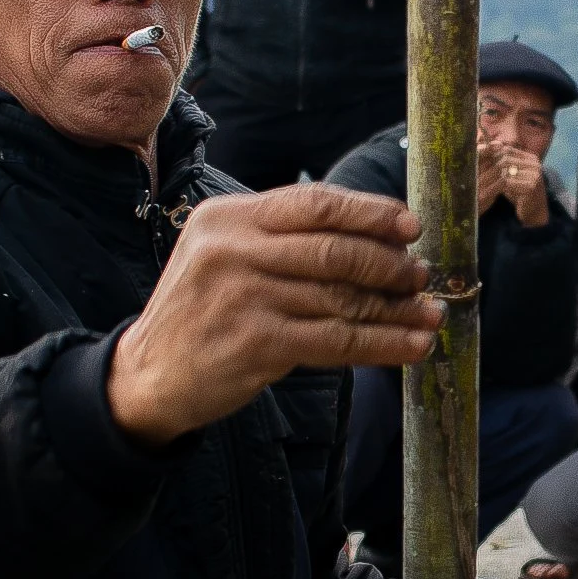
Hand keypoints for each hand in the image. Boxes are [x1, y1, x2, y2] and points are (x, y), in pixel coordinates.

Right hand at [108, 184, 441, 442]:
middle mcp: (233, 251)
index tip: (410, 225)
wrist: (147, 375)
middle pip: (334, 250)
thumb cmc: (200, 312)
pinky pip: (337, 341)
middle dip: (390, 264)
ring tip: (430, 315)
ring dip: (396, 309)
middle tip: (423, 275)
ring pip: (342, 298)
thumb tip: (371, 239)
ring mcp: (244, 297)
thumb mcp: (222, 254)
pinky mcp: (256, 344)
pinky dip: (383, 345)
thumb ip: (279, 239)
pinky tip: (412, 347)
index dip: (369, 212)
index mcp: (228, 217)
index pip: (313, 203)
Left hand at [477, 137, 548, 225]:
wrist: (534, 213)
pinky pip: (507, 183)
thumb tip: (482, 152)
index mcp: (530, 158)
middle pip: (505, 159)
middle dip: (488, 166)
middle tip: (474, 174)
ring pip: (505, 171)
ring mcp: (534, 174)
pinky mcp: (531, 186)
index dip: (491, 155)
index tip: (476, 163)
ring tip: (477, 184)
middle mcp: (534, 164)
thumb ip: (502, 165)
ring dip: (489, 178)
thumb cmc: (519, 194)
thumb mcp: (510, 177)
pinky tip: (484, 193)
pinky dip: (494, 188)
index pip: (507, 150)